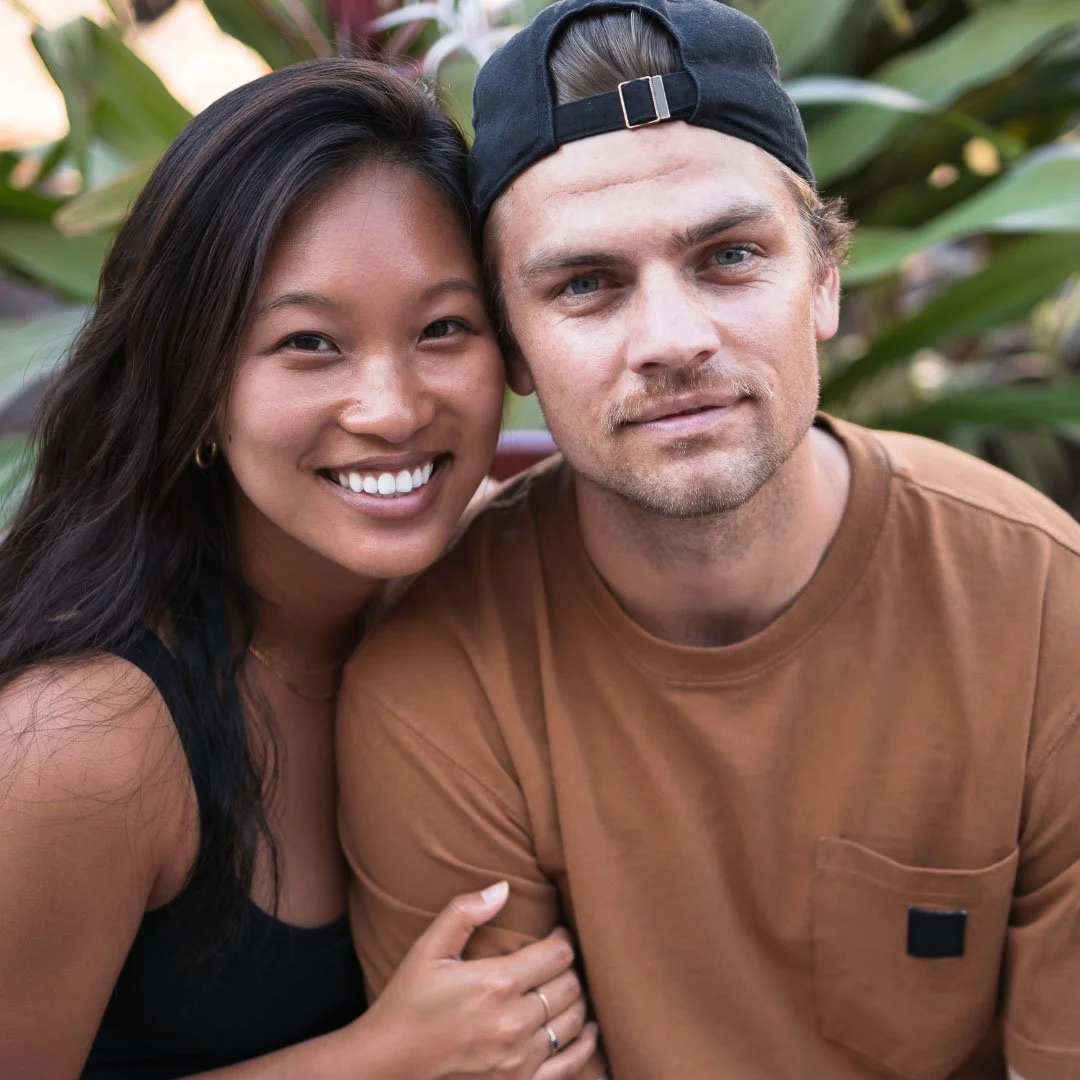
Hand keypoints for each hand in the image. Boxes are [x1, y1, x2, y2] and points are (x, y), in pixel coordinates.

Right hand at [365, 882, 596, 1078]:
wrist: (388, 1063)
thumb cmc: (407, 1002)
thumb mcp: (428, 950)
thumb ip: (464, 912)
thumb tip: (503, 888)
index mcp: (496, 983)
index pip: (557, 953)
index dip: (563, 937)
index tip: (557, 932)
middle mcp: (513, 1022)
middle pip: (569, 985)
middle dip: (569, 967)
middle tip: (558, 960)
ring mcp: (519, 1058)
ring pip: (572, 1021)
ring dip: (576, 1001)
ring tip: (565, 987)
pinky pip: (569, 1064)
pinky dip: (585, 1046)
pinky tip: (588, 1031)